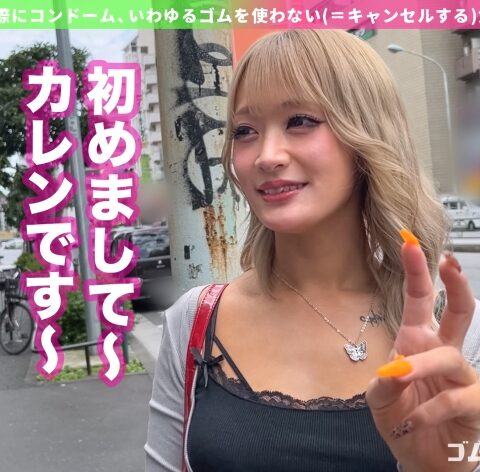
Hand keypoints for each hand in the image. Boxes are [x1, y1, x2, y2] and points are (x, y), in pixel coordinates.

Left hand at [366, 241, 479, 471]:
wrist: (420, 455)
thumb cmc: (401, 417)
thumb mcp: (379, 397)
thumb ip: (384, 381)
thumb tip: (394, 369)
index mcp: (418, 341)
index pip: (421, 300)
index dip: (417, 272)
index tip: (410, 242)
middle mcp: (442, 351)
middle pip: (459, 311)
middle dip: (456, 284)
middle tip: (449, 262)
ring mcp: (461, 376)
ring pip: (450, 357)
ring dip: (421, 367)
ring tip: (398, 380)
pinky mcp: (475, 404)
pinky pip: (458, 398)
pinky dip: (431, 408)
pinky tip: (414, 419)